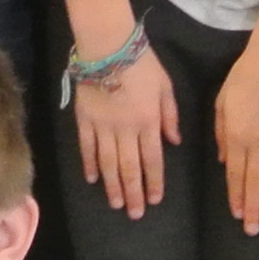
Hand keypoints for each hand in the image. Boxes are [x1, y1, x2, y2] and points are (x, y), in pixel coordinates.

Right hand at [70, 45, 176, 220]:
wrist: (107, 45)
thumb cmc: (142, 63)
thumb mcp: (165, 86)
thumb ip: (170, 115)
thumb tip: (174, 142)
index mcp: (148, 121)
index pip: (152, 159)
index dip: (154, 181)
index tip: (155, 200)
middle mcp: (125, 129)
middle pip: (129, 167)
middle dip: (134, 193)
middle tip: (135, 214)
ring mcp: (102, 126)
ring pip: (108, 163)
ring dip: (112, 186)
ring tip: (116, 204)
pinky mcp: (84, 120)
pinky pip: (87, 148)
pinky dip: (89, 164)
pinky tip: (92, 179)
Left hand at [211, 42, 258, 234]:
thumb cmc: (243, 79)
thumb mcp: (221, 104)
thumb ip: (221, 134)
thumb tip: (223, 161)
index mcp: (237, 136)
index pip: (236, 174)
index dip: (236, 197)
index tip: (236, 215)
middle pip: (255, 182)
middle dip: (253, 208)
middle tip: (252, 229)